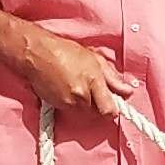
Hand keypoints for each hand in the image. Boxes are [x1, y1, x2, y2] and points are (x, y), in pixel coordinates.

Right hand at [18, 28, 140, 118]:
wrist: (36, 53)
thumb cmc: (65, 51)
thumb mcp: (94, 59)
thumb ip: (113, 78)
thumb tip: (127, 91)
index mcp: (94, 82)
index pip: (110, 111)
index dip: (113, 110)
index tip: (112, 104)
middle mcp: (81, 96)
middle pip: (97, 114)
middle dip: (98, 105)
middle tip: (92, 90)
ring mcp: (67, 103)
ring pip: (83, 112)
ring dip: (84, 104)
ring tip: (77, 86)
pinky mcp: (56, 106)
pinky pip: (70, 110)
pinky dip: (71, 103)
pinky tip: (67, 88)